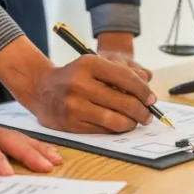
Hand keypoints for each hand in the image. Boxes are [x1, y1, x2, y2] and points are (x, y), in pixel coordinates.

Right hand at [0, 36, 156, 133]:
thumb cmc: (75, 76)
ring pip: (116, 120)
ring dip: (131, 123)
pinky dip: (115, 129)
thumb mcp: (93, 65)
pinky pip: (102, 130)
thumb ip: (121, 73)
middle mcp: (80, 83)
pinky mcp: (71, 123)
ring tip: (134, 122)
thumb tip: (147, 91)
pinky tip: (118, 125)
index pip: (126, 78)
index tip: (152, 100)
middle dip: (142, 111)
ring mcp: (74, 104)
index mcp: (89, 63)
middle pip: (124, 102)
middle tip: (147, 115)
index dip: (143, 91)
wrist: (41, 89)